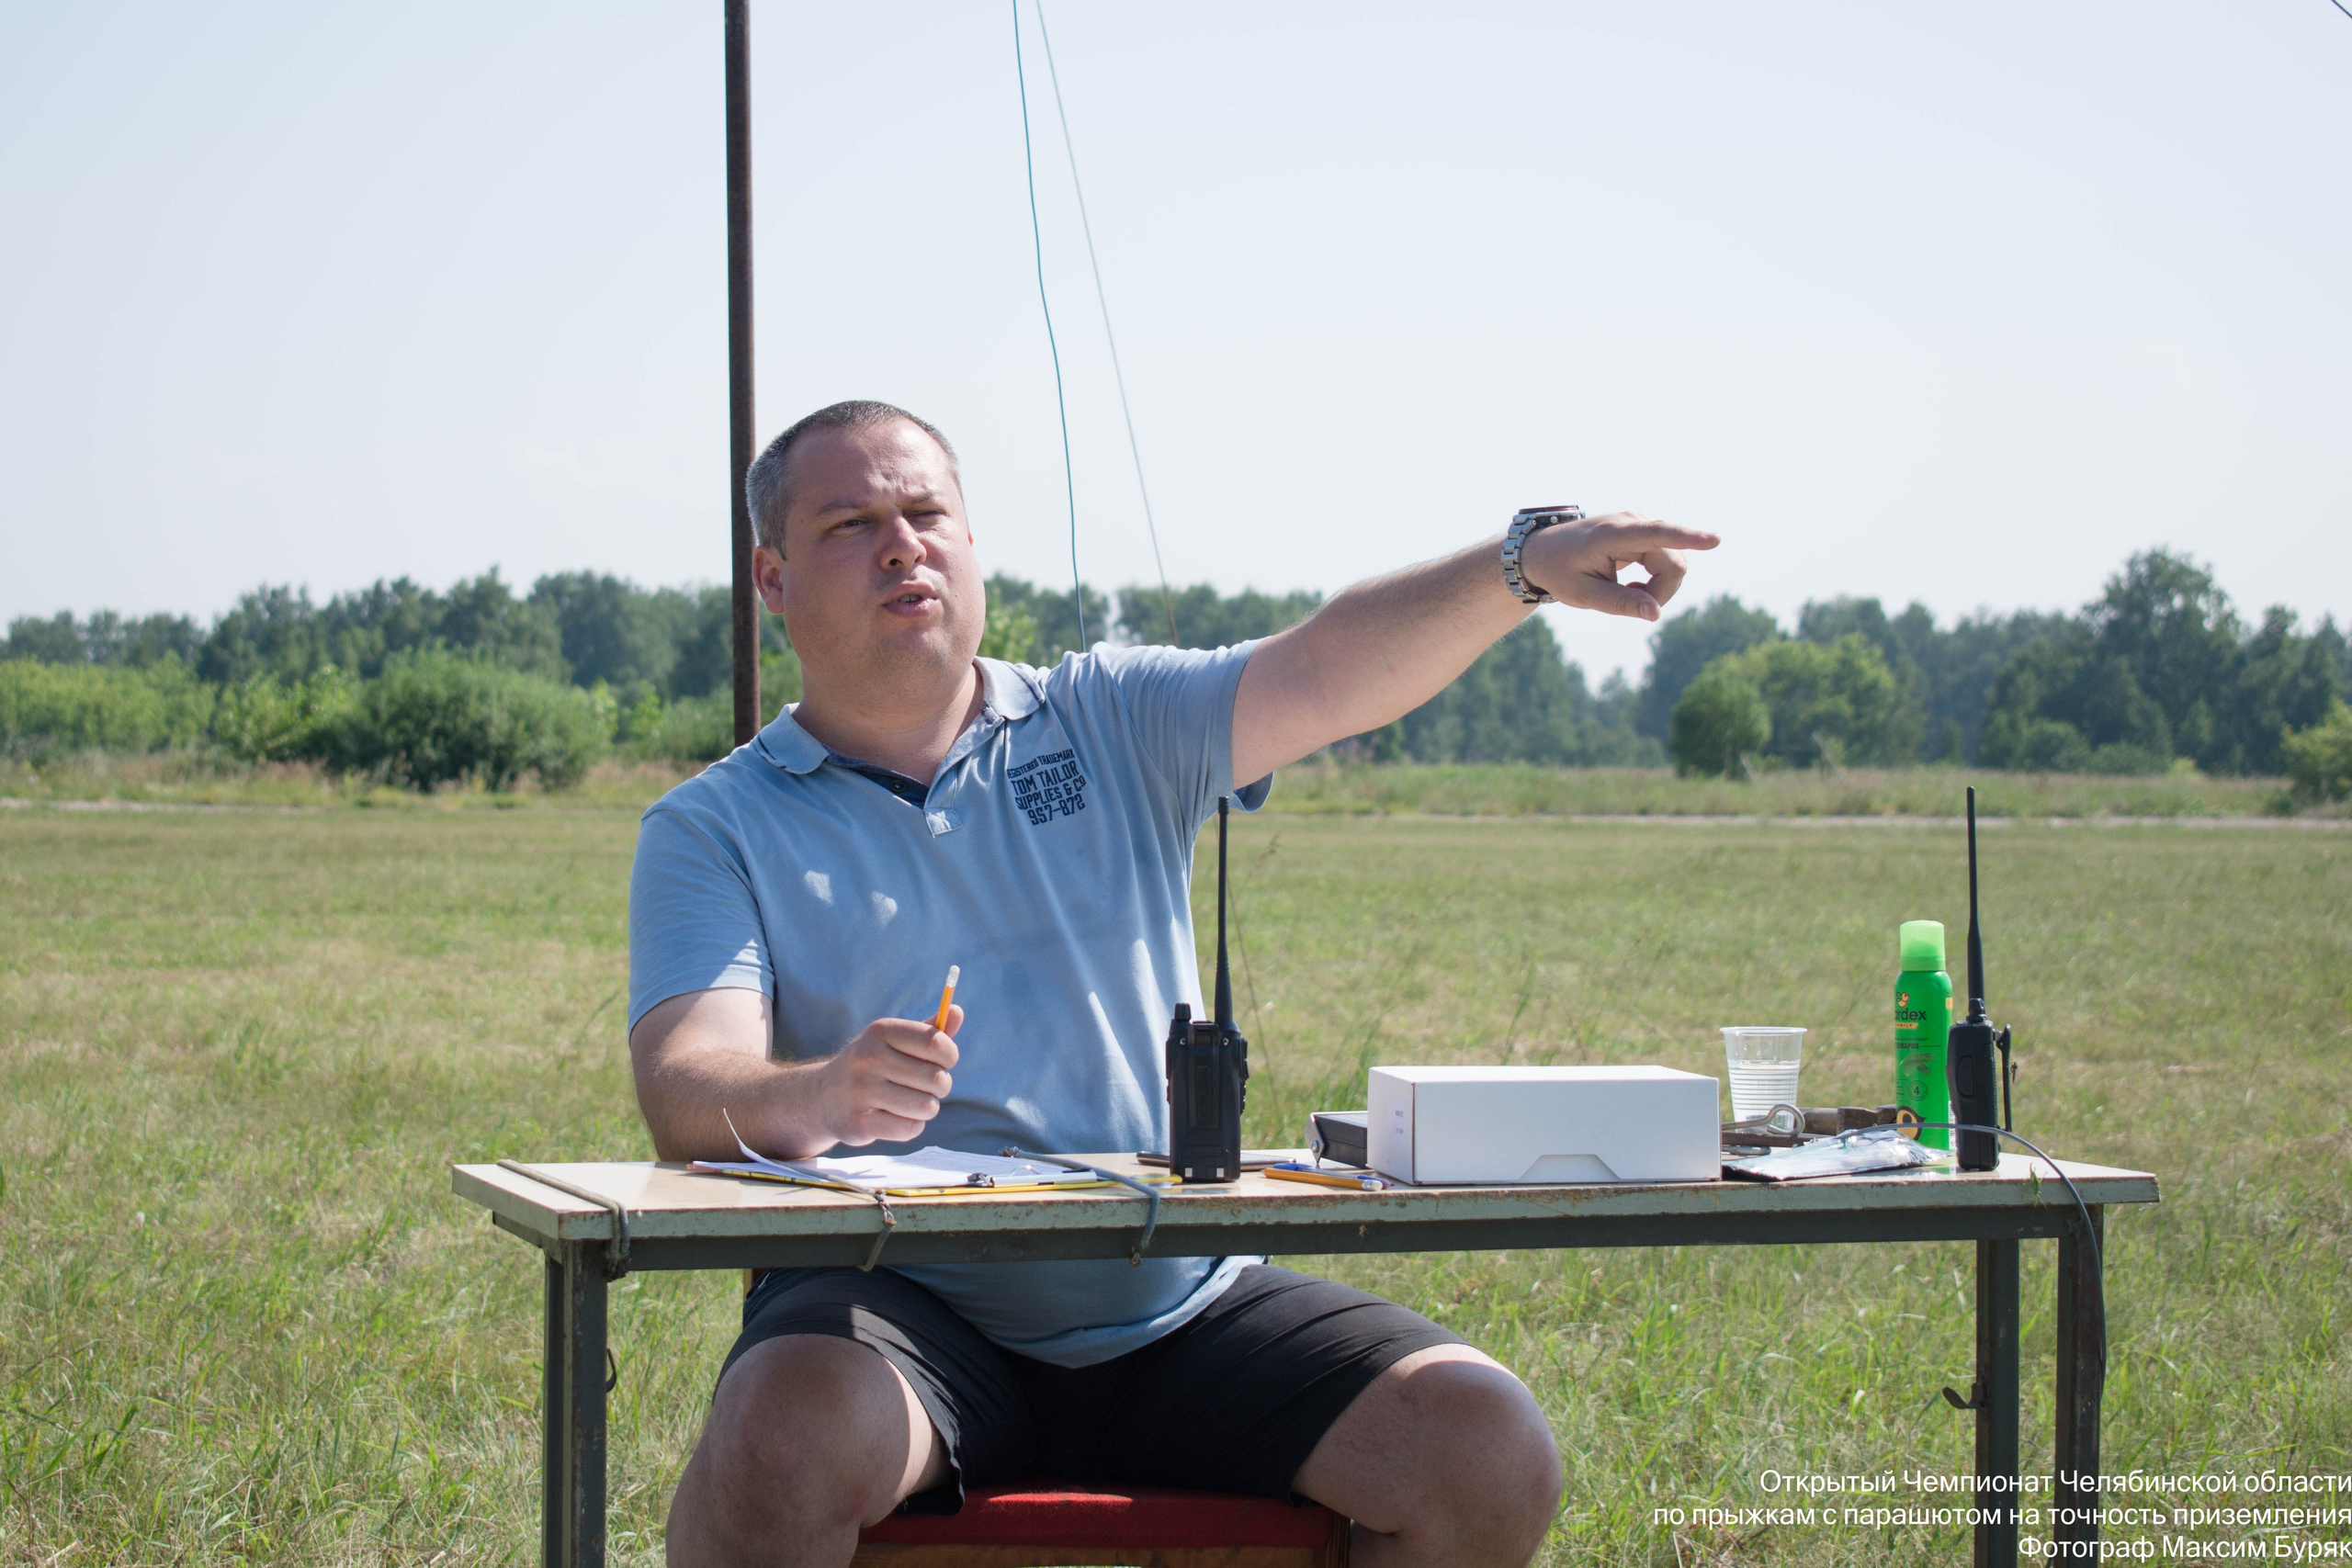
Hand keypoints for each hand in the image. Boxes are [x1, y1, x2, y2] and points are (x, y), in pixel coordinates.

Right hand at [813, 1007, 961, 1147]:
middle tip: (924, 1087)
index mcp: (880, 1031)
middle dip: (939, 1086)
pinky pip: (911, 1128)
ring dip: (926, 1108)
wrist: (823, 1097)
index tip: (942, 1061)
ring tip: (909, 1102)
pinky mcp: (860, 1122)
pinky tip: (895, 1117)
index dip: (949, 1056)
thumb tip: (958, 1011)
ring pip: (927, 1107)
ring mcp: (862, 1091)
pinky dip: (911, 1126)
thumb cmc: (871, 1065)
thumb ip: (929, 1030)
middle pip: (936, 1079)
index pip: (936, 1043)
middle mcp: (869, 1058)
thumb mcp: (894, 1041)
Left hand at [1519, 511, 1719, 621]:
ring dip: (1657, 587)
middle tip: (1631, 604)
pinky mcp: (1645, 533)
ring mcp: (1641, 525)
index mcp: (1613, 534)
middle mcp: (1633, 523)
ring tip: (1625, 591)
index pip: (1658, 534)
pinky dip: (1653, 580)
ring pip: (1674, 563)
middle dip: (1661, 591)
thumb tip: (1655, 614)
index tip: (1715, 540)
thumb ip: (1621, 604)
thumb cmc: (1560, 572)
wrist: (1543, 551)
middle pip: (1673, 563)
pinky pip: (1667, 560)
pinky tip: (1629, 584)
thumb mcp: (1584, 595)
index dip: (1688, 538)